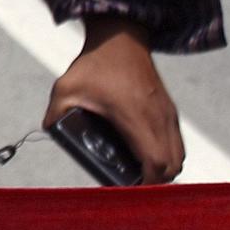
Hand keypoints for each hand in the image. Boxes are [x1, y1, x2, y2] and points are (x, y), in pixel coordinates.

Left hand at [44, 18, 183, 183]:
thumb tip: (49, 132)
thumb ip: (55, 113)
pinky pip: (177, 142)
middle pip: (173, 166)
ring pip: (179, 155)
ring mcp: (168, 114)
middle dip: (156, 181)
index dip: (147, 183)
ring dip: (164, 168)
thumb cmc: (94, 65)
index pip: (155, 162)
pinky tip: (146, 155)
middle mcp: (158, 118)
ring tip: (141, 174)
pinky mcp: (170, 110)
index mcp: (135, 117)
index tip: (131, 191)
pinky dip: (167, 154)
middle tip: (133, 185)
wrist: (121, 38)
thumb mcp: (66, 88)